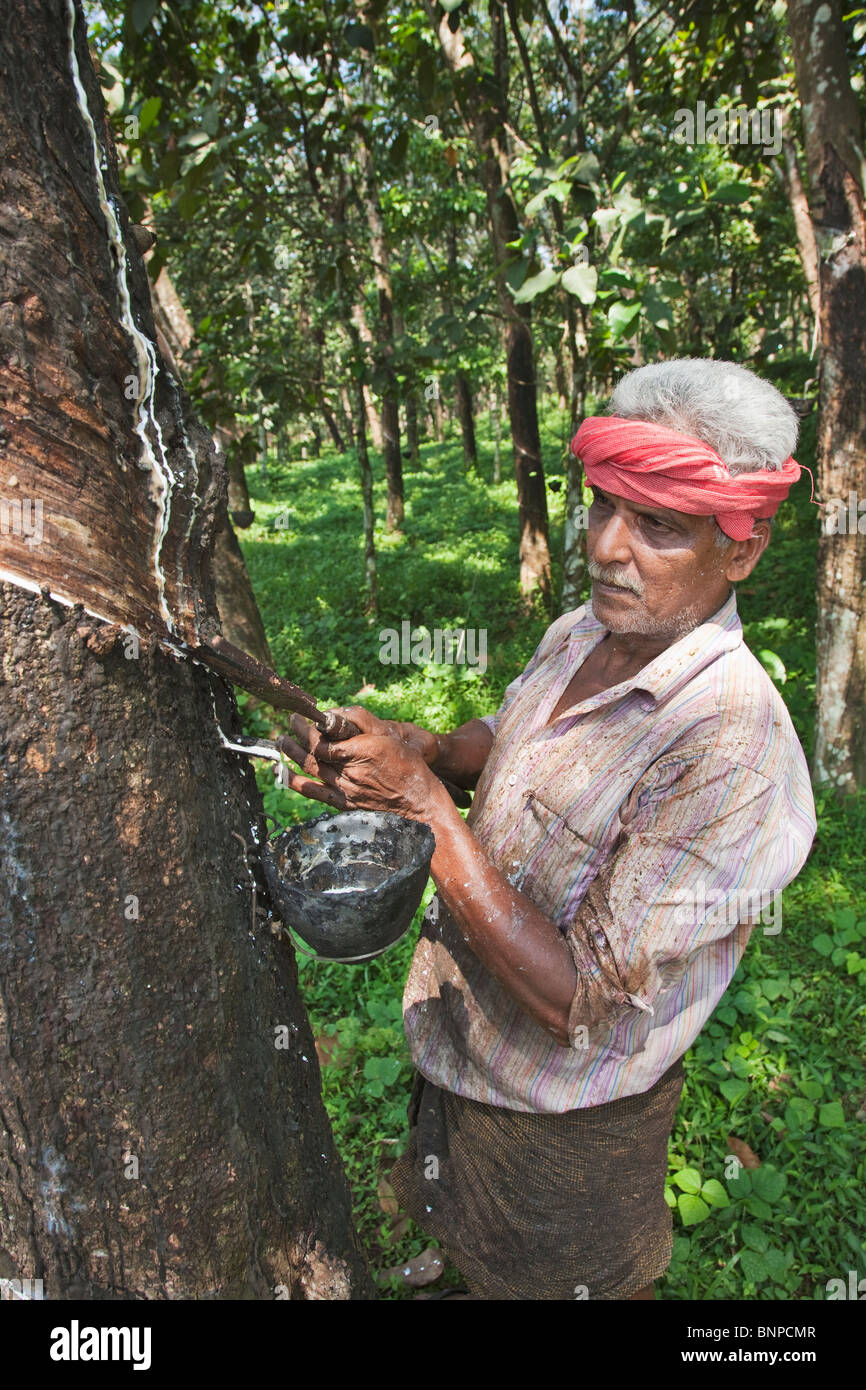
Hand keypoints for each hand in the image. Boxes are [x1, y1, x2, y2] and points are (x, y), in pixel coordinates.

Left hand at [277, 712, 444, 820]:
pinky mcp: (343, 803)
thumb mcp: (389, 735)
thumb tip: (337, 713)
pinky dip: (295, 782)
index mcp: (362, 750)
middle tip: (291, 721)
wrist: (417, 803)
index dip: (310, 727)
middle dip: (297, 734)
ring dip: (292, 753)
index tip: (306, 717)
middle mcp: (350, 770)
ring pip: (309, 768)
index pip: (323, 738)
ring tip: (282, 740)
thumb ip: (362, 721)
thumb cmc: (408, 766)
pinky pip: (313, 792)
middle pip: (313, 751)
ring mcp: (344, 788)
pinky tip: (283, 773)